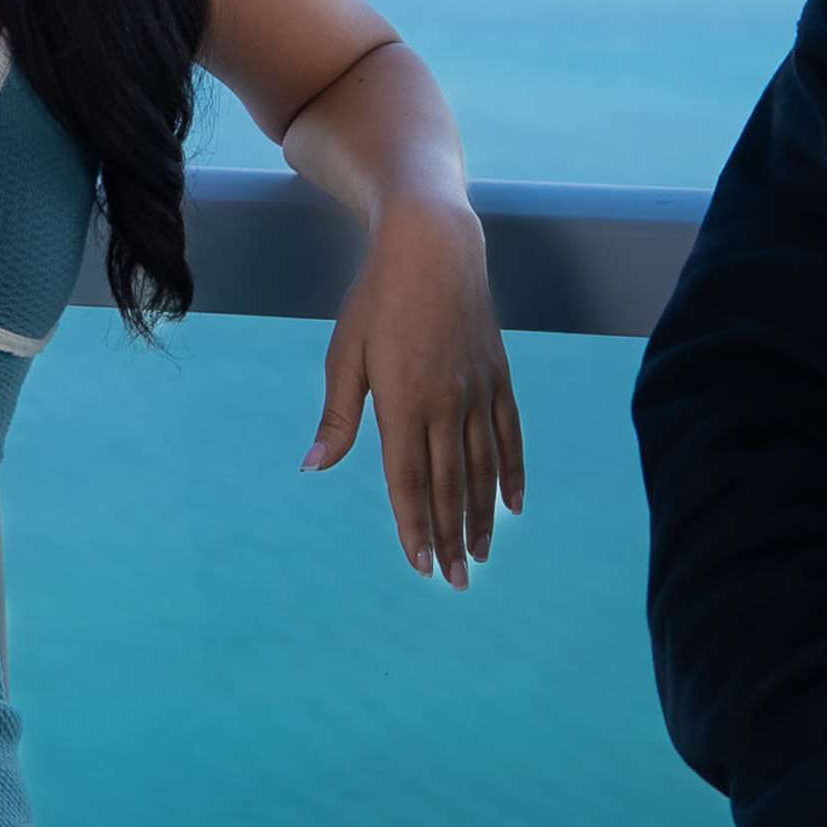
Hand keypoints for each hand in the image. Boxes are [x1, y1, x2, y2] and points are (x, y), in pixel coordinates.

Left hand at [302, 188, 525, 588]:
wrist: (433, 245)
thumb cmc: (377, 298)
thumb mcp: (346, 353)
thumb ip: (338, 417)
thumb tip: (313, 467)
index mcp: (404, 402)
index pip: (409, 481)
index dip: (414, 527)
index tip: (421, 565)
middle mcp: (446, 403)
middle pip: (450, 485)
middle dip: (451, 538)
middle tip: (456, 581)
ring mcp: (478, 391)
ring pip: (483, 468)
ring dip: (482, 516)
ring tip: (481, 555)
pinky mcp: (499, 376)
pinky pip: (510, 435)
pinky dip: (512, 472)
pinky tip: (513, 506)